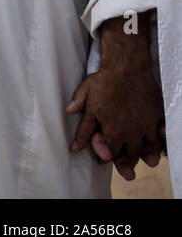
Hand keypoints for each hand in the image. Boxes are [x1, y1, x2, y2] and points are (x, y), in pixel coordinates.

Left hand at [67, 62, 164, 180]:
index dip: (106, 157)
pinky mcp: (158, 114)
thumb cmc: (104, 82)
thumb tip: (74, 146)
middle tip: (126, 169)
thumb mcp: (86, 102)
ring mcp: (147, 124)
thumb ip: (83, 127)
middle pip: (132, 154)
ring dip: (146, 154)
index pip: (111, 154)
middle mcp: (132, 132)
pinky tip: (158, 137)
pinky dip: (161, 136)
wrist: (127, 66)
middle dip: (127, 162)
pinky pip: (162, 131)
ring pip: (149, 147)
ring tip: (146, 159)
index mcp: (113, 131)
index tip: (104, 158)